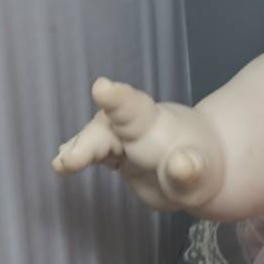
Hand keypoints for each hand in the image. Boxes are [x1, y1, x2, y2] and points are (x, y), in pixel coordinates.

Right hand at [51, 78, 224, 212]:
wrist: (198, 166)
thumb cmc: (201, 169)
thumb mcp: (202, 176)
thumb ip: (191, 171)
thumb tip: (181, 166)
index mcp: (158, 126)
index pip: (137, 109)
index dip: (118, 99)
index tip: (101, 87)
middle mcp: (135, 127)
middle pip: (107, 128)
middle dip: (88, 142)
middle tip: (67, 162)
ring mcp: (122, 138)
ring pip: (96, 138)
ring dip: (79, 149)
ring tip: (61, 164)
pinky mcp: (114, 152)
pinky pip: (93, 150)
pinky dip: (78, 155)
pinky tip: (62, 162)